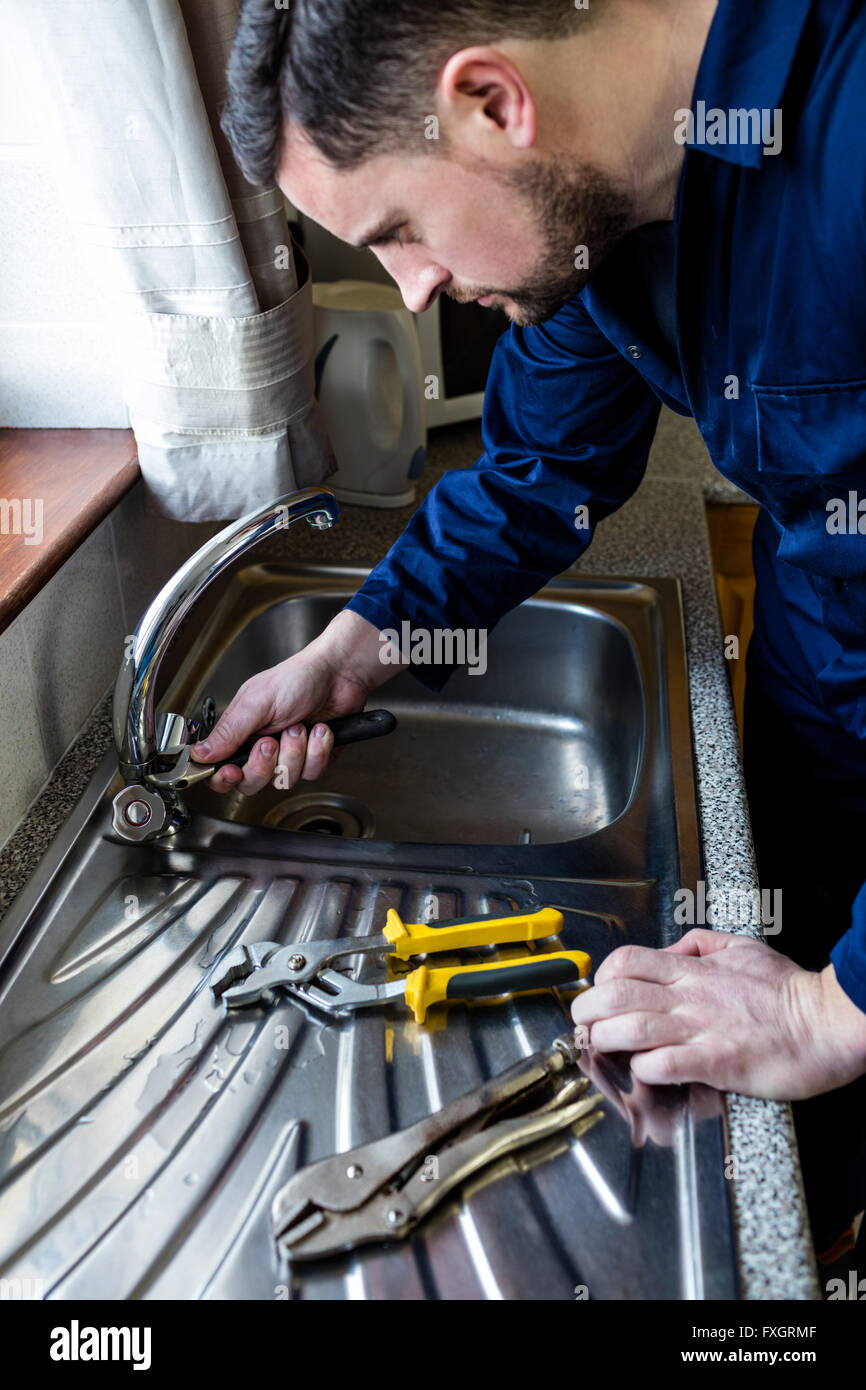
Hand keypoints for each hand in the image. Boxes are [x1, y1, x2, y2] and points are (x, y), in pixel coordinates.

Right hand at [190, 610, 403, 795]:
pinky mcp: (313, 759)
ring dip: (296, 751)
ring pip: (284, 780)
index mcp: (241, 732)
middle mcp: (262, 747)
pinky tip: (319, 730)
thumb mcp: (256, 703)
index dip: (223, 778)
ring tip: (300, 725)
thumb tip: (199, 754)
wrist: (339, 675)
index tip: (232, 772)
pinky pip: (311, 773)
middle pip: (251, 783)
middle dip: (264, 764)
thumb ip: (228, 732)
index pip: (221, 770)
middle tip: (271, 741)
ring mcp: (288, 755)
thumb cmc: (298, 678)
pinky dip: (318, 750)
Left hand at [570, 929, 865, 1099]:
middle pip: (618, 994)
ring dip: (608, 1037)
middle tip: (584, 1024)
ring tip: (601, 1046)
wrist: (826, 1023)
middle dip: (589, 1009)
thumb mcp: (739, 947)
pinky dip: (646, 1067)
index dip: (602, 976)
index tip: (597, 993)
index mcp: (692, 970)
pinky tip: (642, 1069)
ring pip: (634, 1026)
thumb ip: (697, 946)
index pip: (627, 961)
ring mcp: (702, 1029)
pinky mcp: (717, 1062)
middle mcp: (691, 997)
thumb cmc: (786, 993)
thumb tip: (666, 951)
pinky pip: (668, 1063)